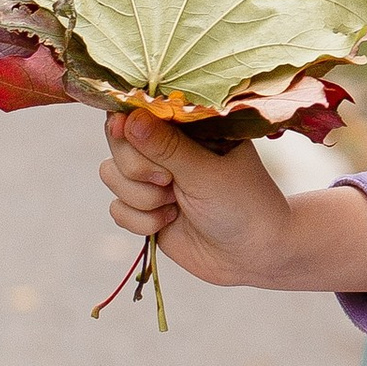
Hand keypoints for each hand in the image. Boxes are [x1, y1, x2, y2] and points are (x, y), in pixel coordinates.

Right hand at [98, 114, 366, 298]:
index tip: (122, 129)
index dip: (125, 121)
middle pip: (118, 143)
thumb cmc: (242, 204)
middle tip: (168, 181)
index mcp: (188, 128)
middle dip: (137, 167)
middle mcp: (167, 149)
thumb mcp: (205, 173)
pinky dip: (140, 221)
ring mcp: (154, 180)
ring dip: (140, 197)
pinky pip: (116, 209)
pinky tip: (169, 223)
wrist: (255, 254)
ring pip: (112, 175)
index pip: (140, 111)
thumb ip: (166, 148)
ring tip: (175, 206)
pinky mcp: (146, 210)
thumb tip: (128, 118)